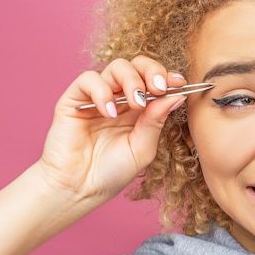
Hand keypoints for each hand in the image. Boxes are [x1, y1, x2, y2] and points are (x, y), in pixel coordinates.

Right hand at [38, 55, 186, 210]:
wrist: (79, 189)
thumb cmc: (111, 172)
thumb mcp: (143, 148)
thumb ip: (156, 121)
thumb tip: (177, 95)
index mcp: (140, 109)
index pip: (155, 80)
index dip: (167, 76)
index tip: (179, 83)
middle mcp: (120, 98)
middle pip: (138, 65)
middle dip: (152, 71)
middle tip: (159, 88)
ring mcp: (97, 97)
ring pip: (117, 67)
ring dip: (132, 80)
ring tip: (136, 104)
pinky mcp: (74, 99)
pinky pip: (89, 79)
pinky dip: (102, 91)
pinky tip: (109, 112)